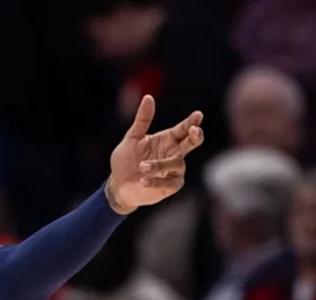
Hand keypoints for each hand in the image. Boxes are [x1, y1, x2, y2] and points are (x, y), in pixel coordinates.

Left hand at [107, 95, 203, 213]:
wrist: (117, 184)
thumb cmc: (126, 160)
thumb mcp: (132, 138)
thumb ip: (142, 120)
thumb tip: (148, 97)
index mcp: (167, 140)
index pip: (182, 129)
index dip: (191, 122)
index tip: (198, 115)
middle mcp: (174, 153)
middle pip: (191, 143)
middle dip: (195, 136)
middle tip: (195, 131)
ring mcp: (174, 170)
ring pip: (177, 164)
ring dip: (160, 164)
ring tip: (142, 166)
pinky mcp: (169, 186)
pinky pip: (169, 183)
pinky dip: (156, 180)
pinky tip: (143, 180)